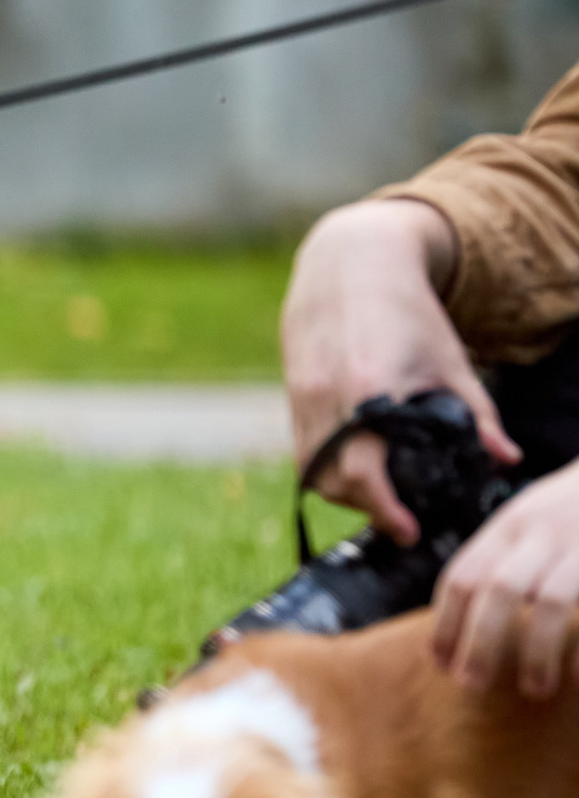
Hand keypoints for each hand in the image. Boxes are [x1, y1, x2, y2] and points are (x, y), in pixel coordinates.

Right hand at [280, 198, 516, 544]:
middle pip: (335, 481)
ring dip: (343, 492)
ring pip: (313, 473)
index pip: (365, 472)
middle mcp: (328, 398)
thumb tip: (504, 460)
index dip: (384, 510)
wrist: (350, 267)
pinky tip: (355, 466)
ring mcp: (303, 398)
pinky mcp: (292, 396)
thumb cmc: (407, 312)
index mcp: (370, 389)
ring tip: (377, 494)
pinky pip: (304, 452)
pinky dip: (327, 469)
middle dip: (366, 507)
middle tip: (400, 517)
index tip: (407, 530)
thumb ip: (479, 416)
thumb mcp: (451, 362)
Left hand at [431, 461, 578, 695]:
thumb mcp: (528, 519)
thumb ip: (497, 558)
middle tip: (472, 684)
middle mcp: (540, 532)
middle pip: (497, 590)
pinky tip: (576, 673)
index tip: (440, 664)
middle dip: (480, 642)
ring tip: (534, 687)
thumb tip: (457, 622)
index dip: (445, 624)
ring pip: (547, 602)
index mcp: (508, 526)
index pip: (462, 576)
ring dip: (536, 651)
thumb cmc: (573, 507)